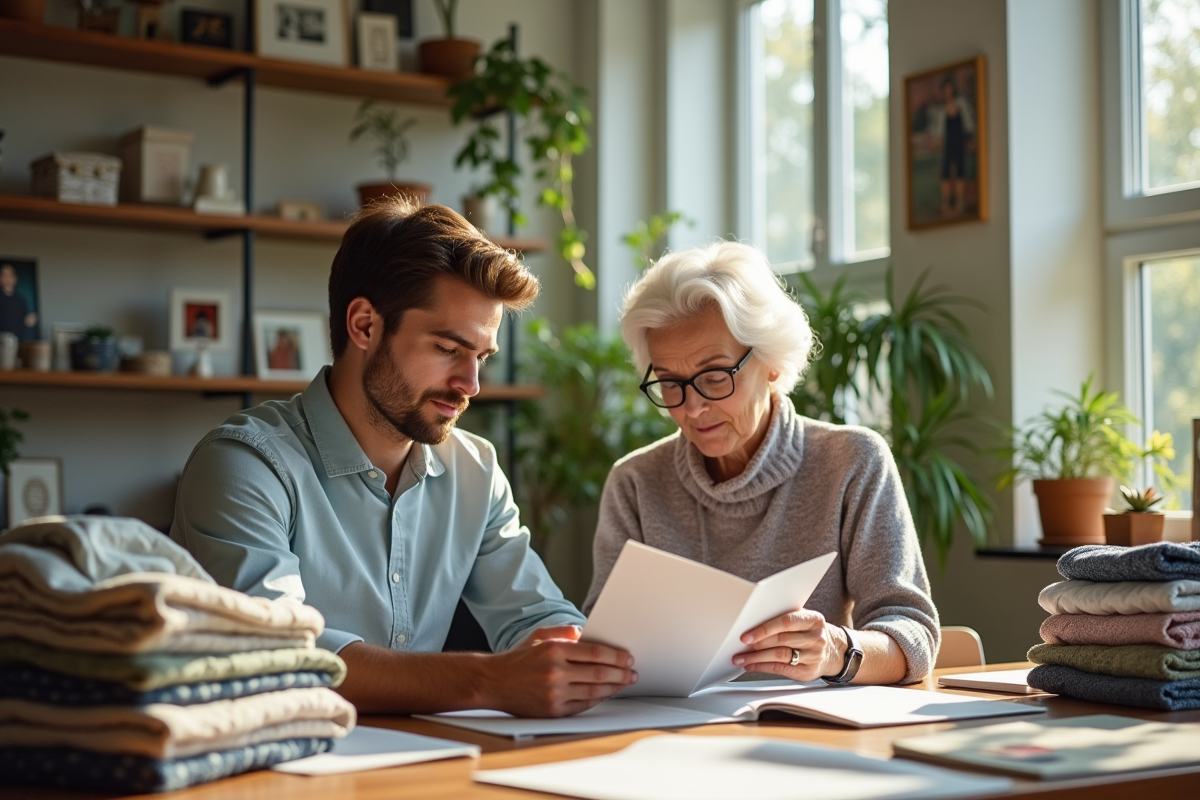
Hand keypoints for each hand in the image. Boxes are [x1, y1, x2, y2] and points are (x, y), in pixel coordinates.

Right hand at [482, 625, 636, 717]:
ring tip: (624, 683)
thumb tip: (587, 633)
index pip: (595, 652)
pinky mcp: (552, 710)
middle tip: (632, 673)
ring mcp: (553, 693)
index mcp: (554, 650)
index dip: (616, 655)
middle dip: (620, 673)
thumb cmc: (518, 659)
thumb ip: (564, 632)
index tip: (628, 657)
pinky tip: (606, 694)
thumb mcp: (539, 636)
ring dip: (614, 688)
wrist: (492, 682)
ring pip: (594, 691)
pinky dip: (597, 700)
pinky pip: (582, 706)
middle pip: (598, 673)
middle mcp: (555, 672)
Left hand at [733, 609, 845, 681]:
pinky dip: (762, 667)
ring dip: (756, 658)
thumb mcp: (804, 619)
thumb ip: (784, 618)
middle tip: (740, 646)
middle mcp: (816, 638)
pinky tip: (751, 665)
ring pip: (779, 656)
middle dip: (757, 644)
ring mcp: (814, 656)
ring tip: (741, 658)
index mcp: (814, 619)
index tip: (747, 635)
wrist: (834, 651)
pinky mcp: (808, 672)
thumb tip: (752, 623)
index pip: (786, 622)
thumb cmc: (811, 631)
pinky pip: (780, 669)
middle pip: (781, 640)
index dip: (764, 628)